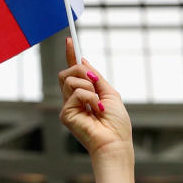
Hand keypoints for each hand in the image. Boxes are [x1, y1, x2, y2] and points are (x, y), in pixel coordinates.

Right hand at [58, 38, 132, 157]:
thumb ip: (96, 77)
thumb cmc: (116, 123)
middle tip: (96, 82)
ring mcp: (69, 107)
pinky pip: (76, 92)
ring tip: (98, 103)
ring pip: (70, 79)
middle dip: (82, 70)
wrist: (115, 142)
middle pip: (68, 72)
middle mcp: (74, 100)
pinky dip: (89, 98)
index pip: (74, 72)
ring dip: (89, 87)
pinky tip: (96, 111)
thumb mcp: (110, 93)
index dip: (70, 56)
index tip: (70, 40)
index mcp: (85, 95)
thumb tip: (83, 60)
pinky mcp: (65, 114)